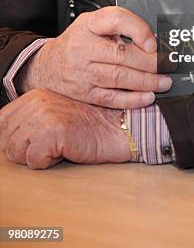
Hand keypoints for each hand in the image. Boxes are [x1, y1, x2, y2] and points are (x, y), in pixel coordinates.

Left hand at [0, 89, 130, 168]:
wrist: (118, 126)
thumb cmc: (91, 123)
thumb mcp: (57, 112)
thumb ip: (32, 117)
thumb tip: (6, 138)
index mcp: (35, 95)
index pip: (1, 122)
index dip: (13, 139)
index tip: (33, 142)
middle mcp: (36, 102)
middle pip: (6, 139)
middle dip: (25, 150)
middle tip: (51, 145)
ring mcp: (43, 116)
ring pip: (16, 152)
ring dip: (36, 157)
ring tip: (58, 146)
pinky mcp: (52, 133)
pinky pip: (33, 160)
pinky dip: (47, 163)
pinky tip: (64, 151)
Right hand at [17, 7, 171, 107]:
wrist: (48, 65)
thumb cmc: (79, 42)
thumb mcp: (95, 24)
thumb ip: (121, 26)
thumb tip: (152, 42)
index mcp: (88, 25)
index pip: (115, 20)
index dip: (138, 30)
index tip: (154, 42)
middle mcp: (83, 47)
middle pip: (121, 54)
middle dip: (149, 62)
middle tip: (167, 66)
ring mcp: (82, 72)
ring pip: (118, 78)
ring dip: (146, 81)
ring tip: (163, 82)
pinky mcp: (84, 93)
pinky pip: (111, 98)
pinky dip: (132, 99)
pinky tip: (147, 96)